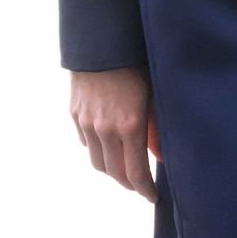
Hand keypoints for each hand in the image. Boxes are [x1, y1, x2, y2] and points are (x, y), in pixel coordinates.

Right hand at [70, 67, 159, 201]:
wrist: (103, 40)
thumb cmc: (138, 66)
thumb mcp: (156, 96)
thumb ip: (158, 129)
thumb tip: (161, 157)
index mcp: (130, 126)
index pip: (136, 174)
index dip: (145, 190)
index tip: (154, 197)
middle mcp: (105, 129)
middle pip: (115, 174)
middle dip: (130, 185)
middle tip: (141, 187)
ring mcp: (86, 122)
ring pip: (98, 162)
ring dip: (112, 171)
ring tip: (126, 170)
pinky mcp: (75, 114)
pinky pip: (87, 143)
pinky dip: (99, 150)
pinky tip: (110, 146)